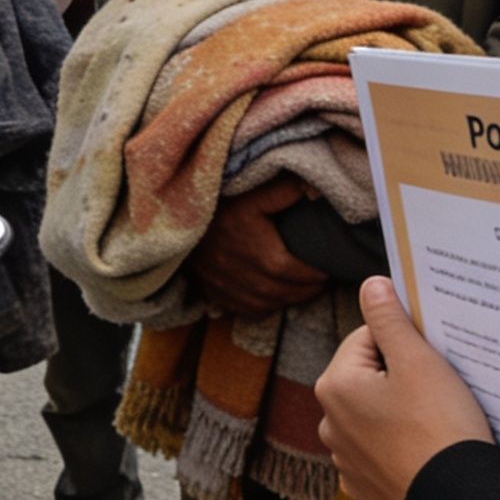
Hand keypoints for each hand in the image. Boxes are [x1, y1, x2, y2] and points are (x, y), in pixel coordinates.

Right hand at [186, 176, 326, 314]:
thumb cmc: (217, 202)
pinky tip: (271, 295)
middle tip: (320, 279)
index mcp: (260, 253)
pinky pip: (246, 310)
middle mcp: (245, 278)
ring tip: (301, 288)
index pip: (298, 273)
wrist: (172, 216)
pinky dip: (263, 306)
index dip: (315, 273)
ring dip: (288, 299)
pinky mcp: (214, 293)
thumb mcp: (251, 192)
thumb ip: (284, 191)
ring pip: (268, 304)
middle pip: (286, 292)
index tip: (327, 267)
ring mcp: (228, 289)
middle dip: (307, 288)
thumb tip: (314, 190)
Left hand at [315, 277, 494, 499]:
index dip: (403, 342)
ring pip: (375, 413)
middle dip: (400, 376)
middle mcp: (329, 421)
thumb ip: (389, 318)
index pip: (367, 339)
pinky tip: (425, 447)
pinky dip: (400, 444)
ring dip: (399, 410)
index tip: (429, 358)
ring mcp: (345, 457)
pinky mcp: (364, 482)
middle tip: (436, 389)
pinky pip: (381, 448)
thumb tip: (371, 285)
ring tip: (434, 421)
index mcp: (335, 385)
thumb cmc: (439, 429)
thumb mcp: (418, 361)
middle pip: (369, 376)